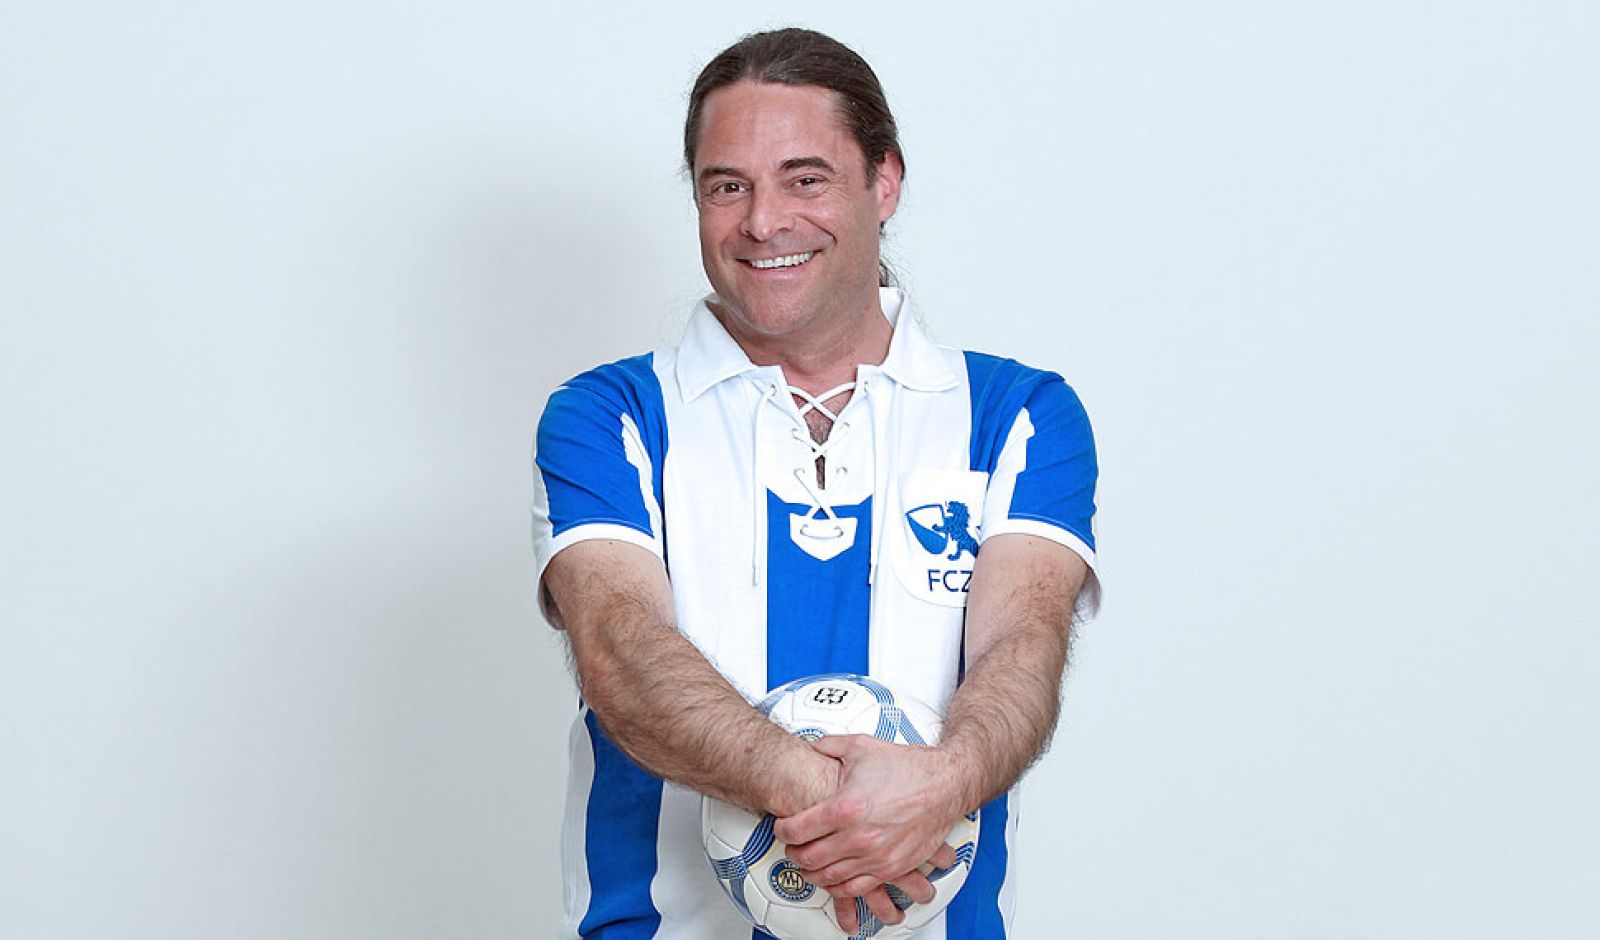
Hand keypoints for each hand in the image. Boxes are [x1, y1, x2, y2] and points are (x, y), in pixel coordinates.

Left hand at [775, 735, 967, 917]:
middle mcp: (858, 836)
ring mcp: (875, 856)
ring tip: (808, 862)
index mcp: (845, 807)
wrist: (945, 784)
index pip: (796, 830)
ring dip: (811, 872)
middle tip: (792, 846)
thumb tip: (811, 748)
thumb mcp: (861, 747)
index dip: (782, 830)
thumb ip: (827, 746)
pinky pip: (855, 888)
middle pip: (807, 857)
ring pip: (828, 877)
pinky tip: (832, 878)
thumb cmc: (907, 767)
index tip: (781, 827)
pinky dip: (837, 886)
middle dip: (792, 853)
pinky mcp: (891, 868)